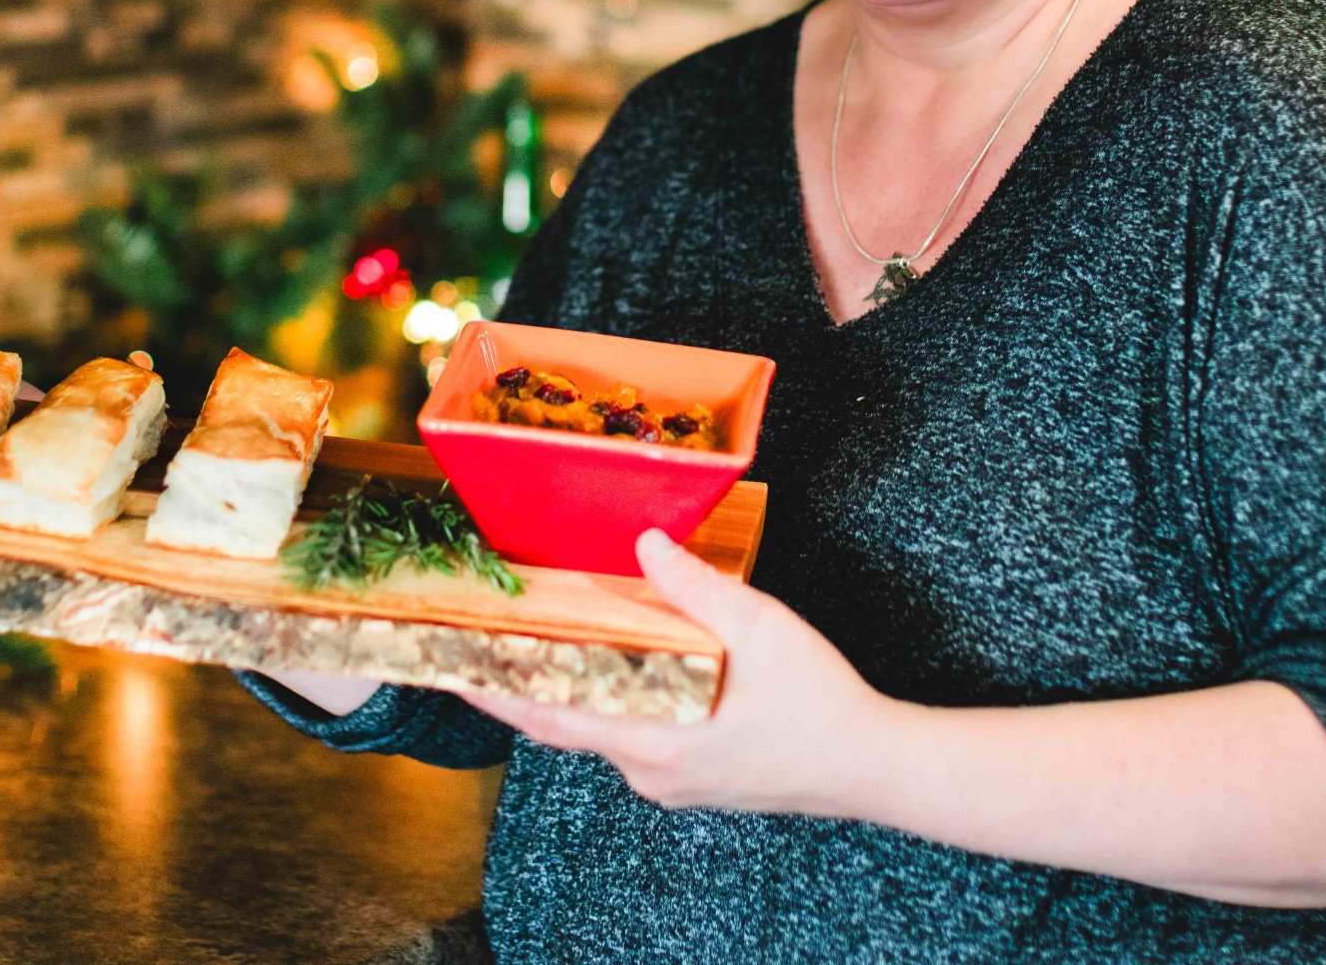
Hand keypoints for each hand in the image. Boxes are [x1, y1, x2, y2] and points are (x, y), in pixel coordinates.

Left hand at [458, 527, 896, 815]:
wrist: (873, 766)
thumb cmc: (821, 704)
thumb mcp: (762, 628)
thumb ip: (697, 587)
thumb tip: (645, 544)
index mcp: (657, 744)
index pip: (552, 719)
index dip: (496, 695)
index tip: (451, 672)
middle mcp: (651, 773)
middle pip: (564, 726)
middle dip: (517, 689)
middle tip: (475, 650)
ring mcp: (670, 782)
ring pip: (600, 731)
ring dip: (567, 691)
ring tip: (534, 646)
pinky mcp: (691, 779)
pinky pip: (632, 737)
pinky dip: (609, 702)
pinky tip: (612, 667)